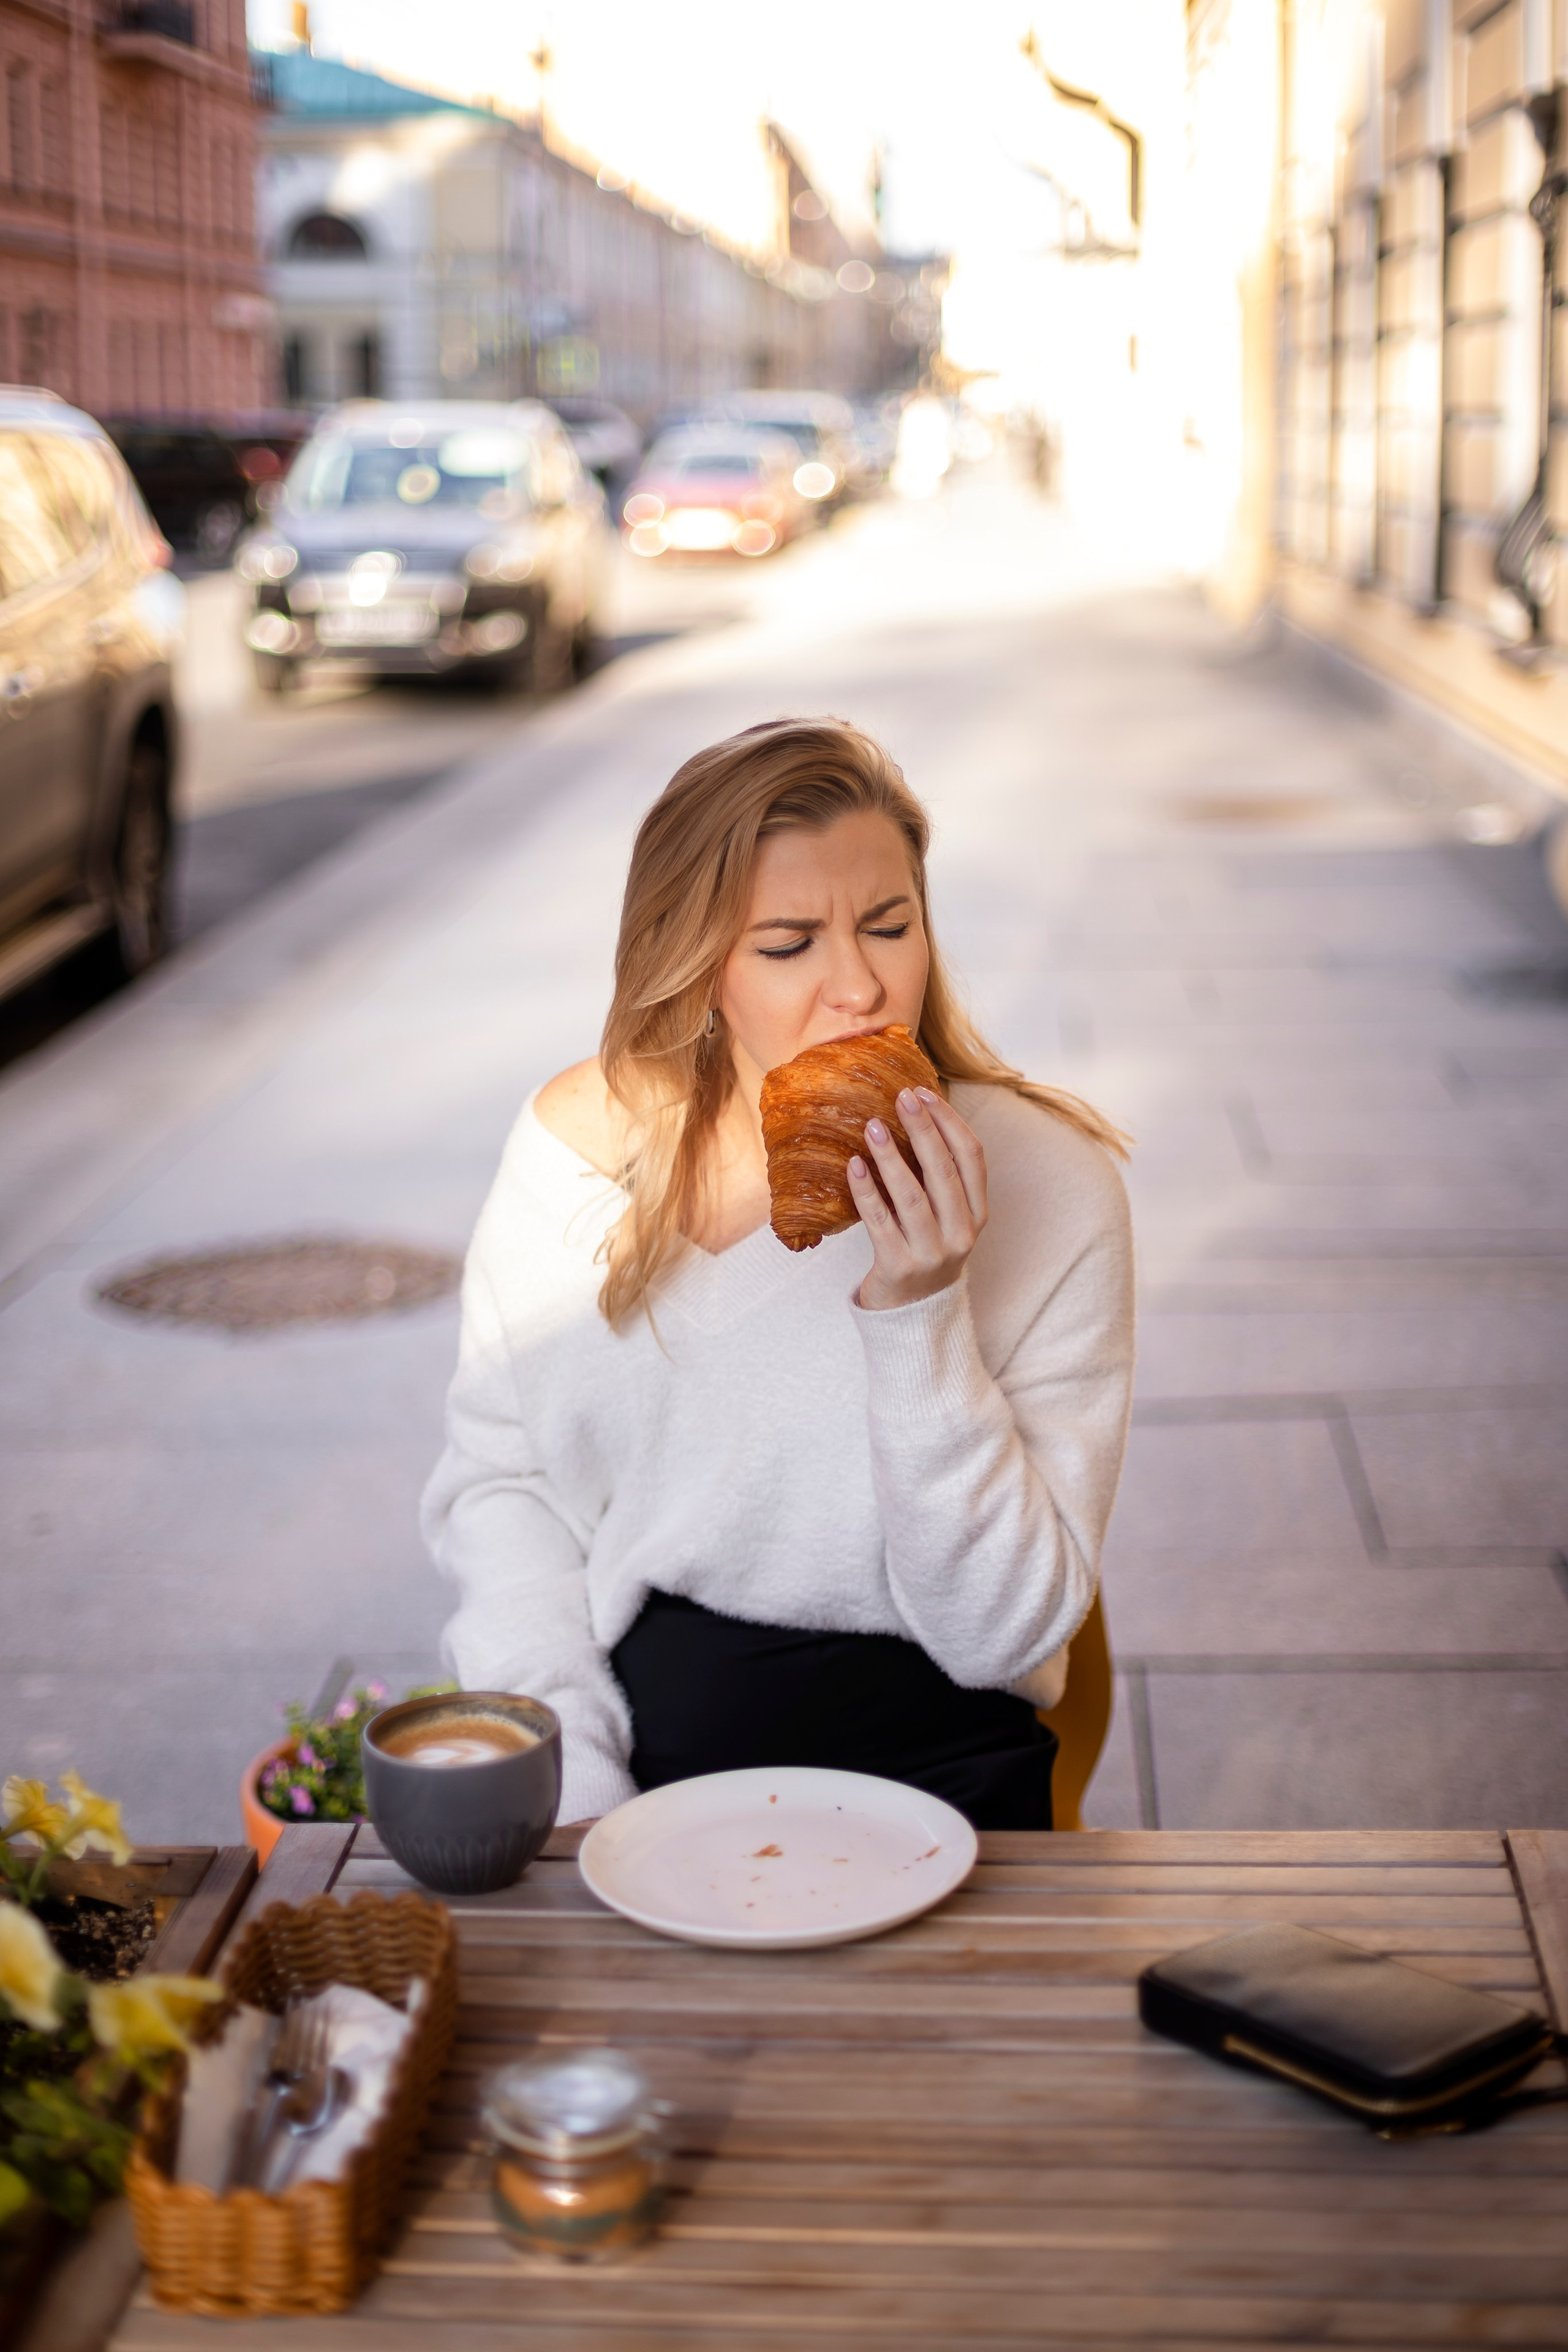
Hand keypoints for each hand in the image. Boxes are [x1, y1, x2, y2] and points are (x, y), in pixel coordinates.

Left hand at [849, 1087, 988, 1311]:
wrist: (913, 1310)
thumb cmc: (926, 1246)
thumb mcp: (946, 1214)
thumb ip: (938, 1175)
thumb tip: (914, 1113)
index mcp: (977, 1213)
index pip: (971, 1157)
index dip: (949, 1122)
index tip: (924, 1093)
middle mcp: (961, 1232)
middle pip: (944, 1171)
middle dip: (923, 1129)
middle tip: (901, 1098)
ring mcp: (932, 1252)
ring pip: (912, 1195)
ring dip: (891, 1157)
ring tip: (873, 1126)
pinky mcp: (899, 1266)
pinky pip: (880, 1221)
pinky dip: (866, 1191)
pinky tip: (854, 1165)